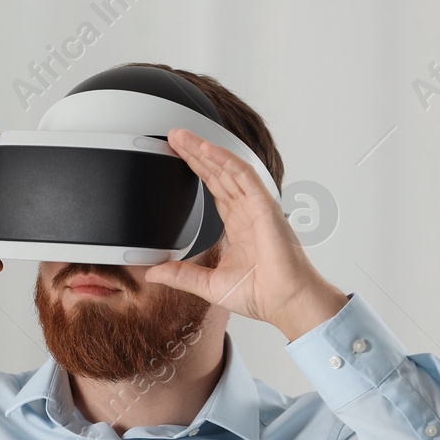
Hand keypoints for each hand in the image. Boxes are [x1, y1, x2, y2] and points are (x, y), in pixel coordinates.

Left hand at [145, 129, 347, 341]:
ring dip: (206, 151)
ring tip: (183, 136)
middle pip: (218, 174)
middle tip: (174, 136)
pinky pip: (244, 177)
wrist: (286, 303)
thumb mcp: (208, 285)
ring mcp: (257, 207)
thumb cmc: (261, 294)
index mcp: (238, 226)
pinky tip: (208, 150)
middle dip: (196, 154)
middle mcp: (247, 212)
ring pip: (228, 169)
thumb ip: (181, 275)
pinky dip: (226, 161)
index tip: (177, 156)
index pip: (214, 189)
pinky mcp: (265, 207)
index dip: (196, 171)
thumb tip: (152, 273)